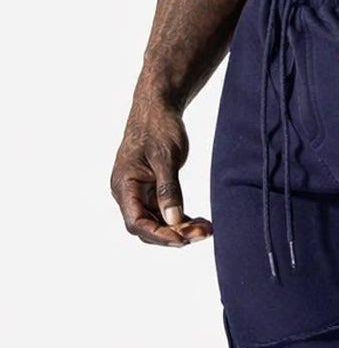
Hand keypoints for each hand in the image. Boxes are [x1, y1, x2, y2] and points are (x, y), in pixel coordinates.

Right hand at [111, 101, 212, 247]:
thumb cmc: (158, 127)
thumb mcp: (165, 158)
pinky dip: (181, 220)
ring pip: (158, 223)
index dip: (159, 235)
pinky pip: (164, 214)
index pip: (136, 222)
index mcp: (123, 185)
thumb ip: (168, 190)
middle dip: (175, 234)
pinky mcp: (151, 191)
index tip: (183, 239)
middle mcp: (127, 193)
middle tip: (204, 232)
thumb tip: (173, 220)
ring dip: (181, 229)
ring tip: (206, 228)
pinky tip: (200, 221)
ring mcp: (139, 193)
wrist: (158, 108)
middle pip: (147, 227)